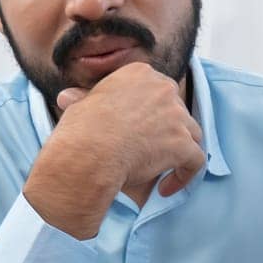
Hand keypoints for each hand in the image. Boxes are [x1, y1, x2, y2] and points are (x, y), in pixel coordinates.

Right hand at [23, 63, 202, 238]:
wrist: (89, 151)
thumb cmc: (80, 129)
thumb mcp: (78, 106)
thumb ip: (82, 100)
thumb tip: (67, 98)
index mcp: (139, 74)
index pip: (154, 90)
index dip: (149, 111)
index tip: (137, 129)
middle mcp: (163, 89)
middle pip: (176, 109)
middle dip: (166, 129)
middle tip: (149, 150)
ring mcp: (176, 116)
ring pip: (191, 133)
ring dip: (179, 150)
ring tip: (161, 168)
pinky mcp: (183, 144)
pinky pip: (195, 161)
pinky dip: (184, 175)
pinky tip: (165, 188)